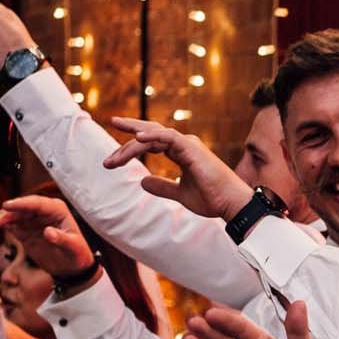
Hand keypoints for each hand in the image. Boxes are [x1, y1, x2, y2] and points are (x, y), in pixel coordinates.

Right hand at [0, 194, 95, 279]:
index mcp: (56, 209)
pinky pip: (8, 224)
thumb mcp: (74, 248)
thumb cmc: (77, 255)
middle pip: (21, 209)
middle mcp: (42, 211)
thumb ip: (62, 239)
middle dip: (7, 213)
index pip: (37, 204)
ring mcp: (31, 220)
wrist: (71, 267)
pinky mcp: (23, 230)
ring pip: (12, 216)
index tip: (7, 206)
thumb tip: (48, 232)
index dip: (21, 204)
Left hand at [103, 117, 250, 220]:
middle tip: (107, 149)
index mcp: (181, 152)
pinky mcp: (191, 148)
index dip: (130, 148)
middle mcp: (183, 144)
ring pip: (153, 135)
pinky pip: (167, 137)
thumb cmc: (212, 199)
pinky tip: (136, 140)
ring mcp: (187, 144)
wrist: (231, 204)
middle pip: (149, 133)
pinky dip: (151, 136)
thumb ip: (162, 186)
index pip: (151, 143)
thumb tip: (141, 182)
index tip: (112, 160)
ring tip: (114, 159)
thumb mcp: (180, 194)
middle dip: (126, 136)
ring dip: (131, 146)